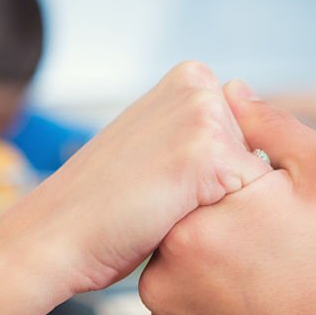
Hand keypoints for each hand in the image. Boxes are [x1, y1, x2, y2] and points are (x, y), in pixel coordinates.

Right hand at [0, 62, 270, 297]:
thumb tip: (261, 143)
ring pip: (258, 182)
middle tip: (162, 202)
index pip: (247, 138)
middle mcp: (199, 84)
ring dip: (224, 211)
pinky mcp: (209, 152)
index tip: (163, 188)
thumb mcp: (155, 150)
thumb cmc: (104, 209)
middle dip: (225, 193)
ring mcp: (204, 114)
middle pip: (258, 156)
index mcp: (189, 78)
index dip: (213, 181)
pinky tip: (174, 223)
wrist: (54, 236)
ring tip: (167, 212)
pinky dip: (225, 228)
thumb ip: (200, 135)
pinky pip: (254, 204)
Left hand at [140, 89, 315, 314]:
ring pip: (182, 246)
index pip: (199, 162)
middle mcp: (163, 269)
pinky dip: (210, 282)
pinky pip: (181, 287)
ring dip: (215, 243)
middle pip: (186, 205)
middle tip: (280, 235)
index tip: (275, 193)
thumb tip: (231, 93)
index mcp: (194, 221)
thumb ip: (273, 124)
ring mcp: (163, 309)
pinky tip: (257, 291)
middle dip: (226, 205)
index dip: (243, 166)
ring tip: (273, 265)